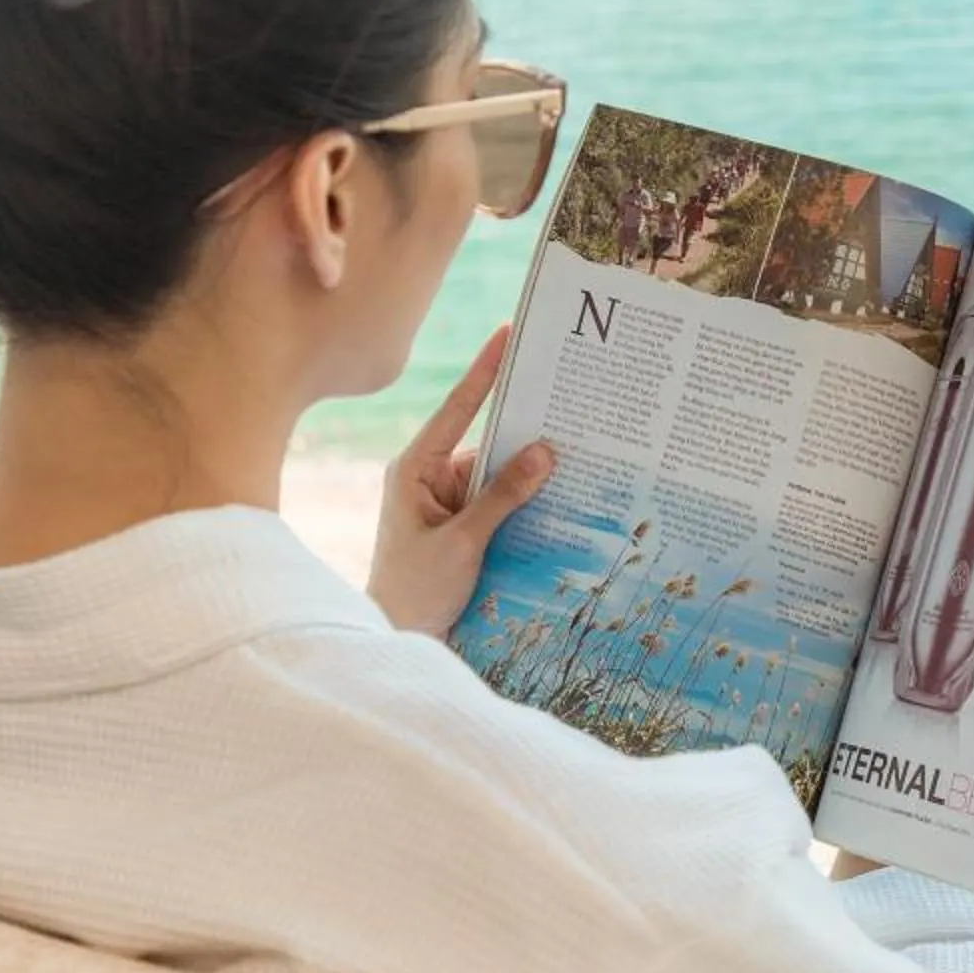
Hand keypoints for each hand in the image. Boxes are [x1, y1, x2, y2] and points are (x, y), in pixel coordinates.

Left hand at [368, 327, 553, 636]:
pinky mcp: (460, 522)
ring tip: (577, 458)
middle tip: (568, 402)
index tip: (507, 334)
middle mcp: (429, 475)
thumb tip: (544, 452)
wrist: (396, 638)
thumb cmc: (416, 591)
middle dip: (525, 431)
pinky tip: (559, 500)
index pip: (457, 408)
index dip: (485, 370)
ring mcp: (445, 499)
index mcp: (414, 466)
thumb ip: (503, 496)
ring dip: (530, 475)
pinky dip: (524, 502)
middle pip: (486, 439)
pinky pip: (499, 500)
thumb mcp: (463, 542)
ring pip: (498, 473)